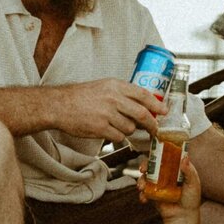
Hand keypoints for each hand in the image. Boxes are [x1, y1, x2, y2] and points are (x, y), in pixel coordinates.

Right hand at [48, 78, 162, 142]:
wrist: (59, 105)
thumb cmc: (80, 96)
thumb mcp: (103, 86)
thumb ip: (122, 93)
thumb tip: (142, 105)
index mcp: (115, 86)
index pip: (143, 95)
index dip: (156, 104)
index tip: (164, 111)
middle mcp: (113, 98)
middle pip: (141, 113)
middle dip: (151, 124)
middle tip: (155, 129)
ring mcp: (107, 114)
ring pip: (130, 127)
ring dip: (128, 130)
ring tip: (116, 126)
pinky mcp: (100, 128)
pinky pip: (118, 137)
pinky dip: (117, 136)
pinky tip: (108, 131)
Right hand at [137, 155, 202, 219]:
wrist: (183, 216)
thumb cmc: (191, 199)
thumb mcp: (193, 184)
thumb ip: (189, 171)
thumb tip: (185, 157)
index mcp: (176, 169)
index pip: (167, 157)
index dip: (159, 152)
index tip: (154, 152)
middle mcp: (165, 174)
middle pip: (152, 165)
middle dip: (145, 165)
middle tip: (143, 169)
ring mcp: (158, 184)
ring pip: (145, 177)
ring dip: (140, 180)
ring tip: (141, 187)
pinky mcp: (152, 194)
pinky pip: (144, 191)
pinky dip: (142, 194)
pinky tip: (144, 198)